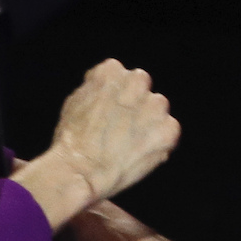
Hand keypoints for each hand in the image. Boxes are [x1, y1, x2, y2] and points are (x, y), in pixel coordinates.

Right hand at [14, 60, 180, 226]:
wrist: (81, 170)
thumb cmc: (71, 140)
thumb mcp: (75, 102)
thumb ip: (97, 90)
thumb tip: (108, 92)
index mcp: (112, 70)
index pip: (120, 76)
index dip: (114, 96)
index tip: (107, 113)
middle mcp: (137, 81)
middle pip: (141, 88)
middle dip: (134, 104)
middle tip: (120, 129)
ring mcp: (156, 105)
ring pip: (158, 109)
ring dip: (148, 122)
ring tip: (128, 143)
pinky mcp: (169, 129)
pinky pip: (169, 131)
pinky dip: (159, 142)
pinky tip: (138, 153)